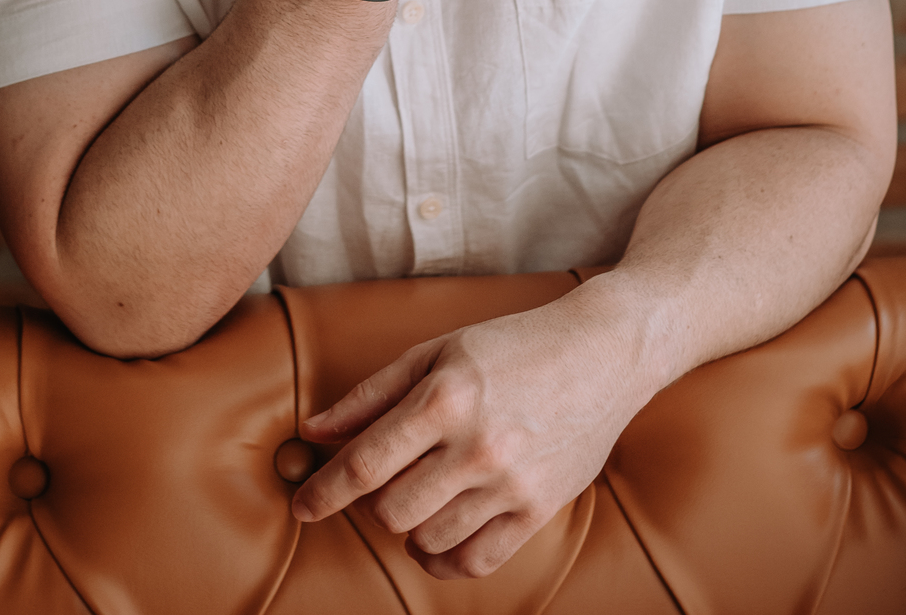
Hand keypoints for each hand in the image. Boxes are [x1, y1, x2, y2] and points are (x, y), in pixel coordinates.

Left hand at [291, 289, 653, 580]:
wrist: (603, 352)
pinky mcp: (540, 508)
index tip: (302, 506)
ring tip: (416, 500)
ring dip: (408, 528)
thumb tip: (314, 429)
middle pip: (390, 509)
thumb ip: (373, 394)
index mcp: (444, 397)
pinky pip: (476, 561)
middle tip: (379, 485)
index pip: (365, 463)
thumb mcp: (438, 351)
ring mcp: (511, 482)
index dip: (324, 491)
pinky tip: (437, 537)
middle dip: (371, 504)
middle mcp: (476, 445)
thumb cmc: (513, 344)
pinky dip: (444, 559)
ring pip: (428, 538)